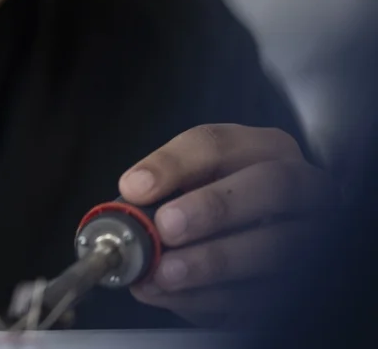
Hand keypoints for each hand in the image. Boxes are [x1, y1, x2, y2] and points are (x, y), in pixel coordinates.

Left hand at [118, 124, 332, 327]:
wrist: (267, 244)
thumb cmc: (224, 203)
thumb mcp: (197, 183)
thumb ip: (166, 187)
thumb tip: (129, 203)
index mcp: (265, 150)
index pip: (220, 143)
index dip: (174, 164)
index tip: (136, 187)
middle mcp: (302, 188)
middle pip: (270, 185)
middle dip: (214, 206)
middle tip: (167, 226)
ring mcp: (312, 238)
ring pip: (276, 247)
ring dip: (212, 261)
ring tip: (166, 271)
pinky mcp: (305, 288)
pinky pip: (266, 296)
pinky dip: (214, 298)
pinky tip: (176, 295)